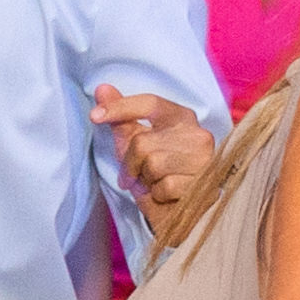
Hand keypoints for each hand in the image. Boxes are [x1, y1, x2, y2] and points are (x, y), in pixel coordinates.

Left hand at [91, 82, 214, 220]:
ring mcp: (204, 159)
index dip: (120, 108)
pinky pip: (164, 187)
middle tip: (136, 177)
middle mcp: (198, 133)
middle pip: (143, 142)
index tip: (94, 116)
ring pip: (153, 165)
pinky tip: (168, 197)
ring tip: (155, 185)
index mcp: (181, 117)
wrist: (180, 210)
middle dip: (131, 165)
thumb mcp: (136, 143)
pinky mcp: (205, 183)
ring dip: (146, 182)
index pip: (150, 103)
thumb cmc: (158, 173)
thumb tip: (102, 88)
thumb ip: (122, 117)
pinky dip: (158, 196)